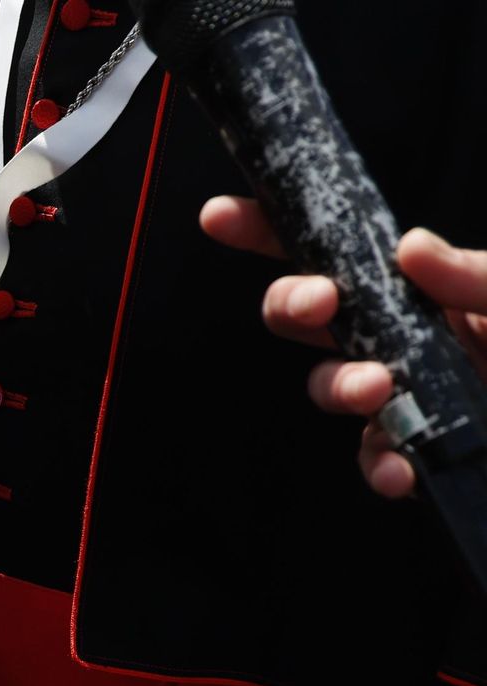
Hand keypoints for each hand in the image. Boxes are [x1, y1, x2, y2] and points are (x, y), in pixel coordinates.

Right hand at [202, 195, 486, 497]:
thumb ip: (475, 273)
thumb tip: (407, 247)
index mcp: (432, 285)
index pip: (340, 247)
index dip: (273, 230)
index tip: (224, 216)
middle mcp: (412, 333)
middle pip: (311, 315)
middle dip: (292, 305)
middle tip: (319, 304)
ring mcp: (414, 393)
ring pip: (332, 385)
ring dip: (339, 384)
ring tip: (378, 390)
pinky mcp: (428, 450)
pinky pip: (376, 456)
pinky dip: (379, 464)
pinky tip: (402, 468)